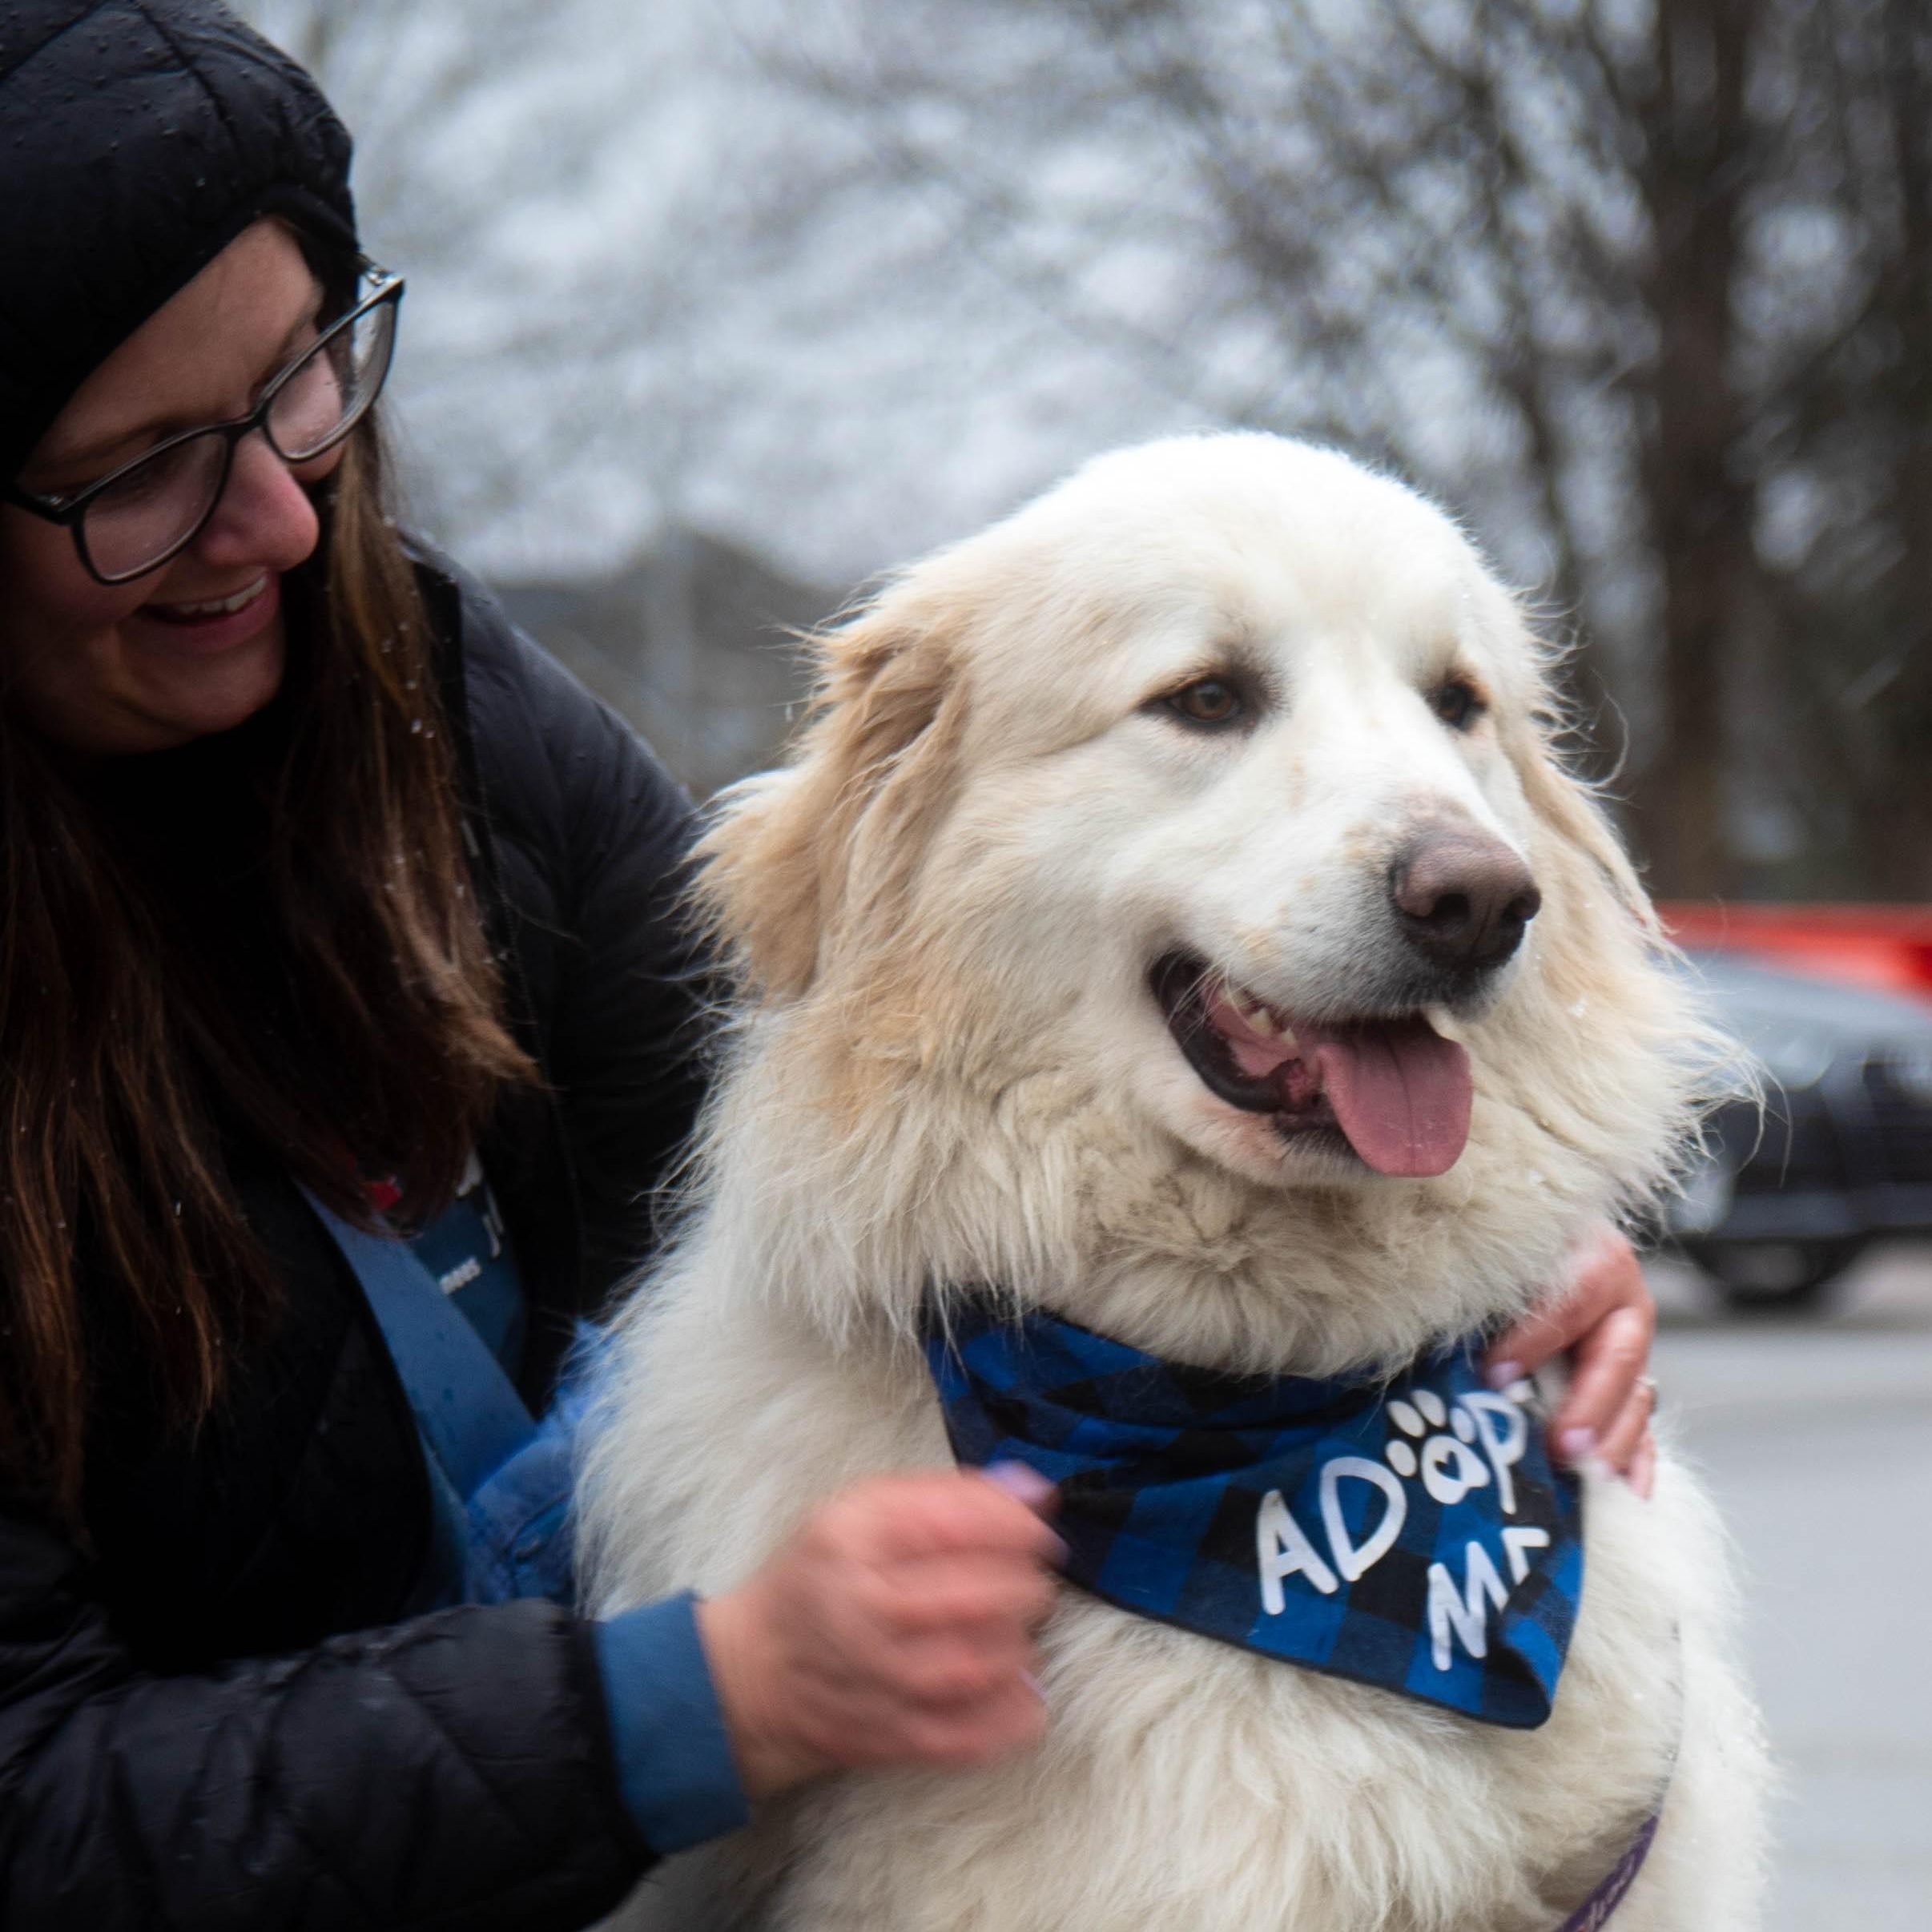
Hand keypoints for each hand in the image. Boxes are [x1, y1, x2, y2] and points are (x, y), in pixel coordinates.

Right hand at [693, 1467, 1062, 1800]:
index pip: (957, 1525)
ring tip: (1015, 1628)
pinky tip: (1020, 1689)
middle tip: (1030, 1582)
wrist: (756, 1672)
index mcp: (855, 1540)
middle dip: (1024, 1585)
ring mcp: (880, 1681)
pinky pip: (973, 1734)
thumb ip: (951, 1495)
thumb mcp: (864, 1511)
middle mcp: (865, 1610)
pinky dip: (1012, 1714)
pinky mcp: (894, 1738)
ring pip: (983, 1664)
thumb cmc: (821, 1578)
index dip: (1016, 1527)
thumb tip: (1036, 1491)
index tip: (1036, 1533)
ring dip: (1019, 1643)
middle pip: (978, 1595)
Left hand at [1482, 1221, 1658, 1495]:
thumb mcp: (1496, 1266)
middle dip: (1589, 1405)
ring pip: (1636, 1397)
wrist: (1539, 1254)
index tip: (1494, 1375)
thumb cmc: (1502, 1261)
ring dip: (1613, 1443)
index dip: (1533, 1339)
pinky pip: (1644, 1429)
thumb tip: (1431, 1337)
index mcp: (1592, 1258)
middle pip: (1618, 1356)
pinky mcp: (1632, 1388)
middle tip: (1561, 1449)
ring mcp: (1634, 1350)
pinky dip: (1636, 1463)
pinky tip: (1628, 1495)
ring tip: (1587, 1477)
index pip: (1570, 1299)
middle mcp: (1623, 1303)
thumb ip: (1481, 1298)